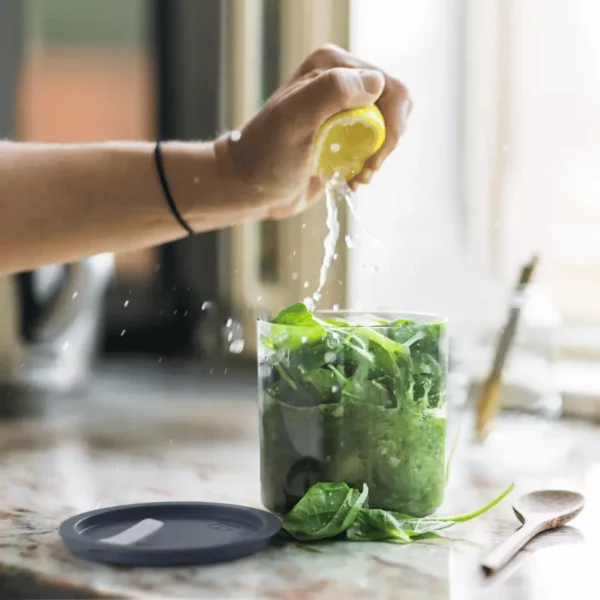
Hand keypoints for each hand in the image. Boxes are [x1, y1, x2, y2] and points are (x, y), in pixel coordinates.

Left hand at [214, 44, 411, 220]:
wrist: (250, 187)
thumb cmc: (267, 155)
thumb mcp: (294, 119)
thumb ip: (333, 91)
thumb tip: (378, 83)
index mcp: (332, 65)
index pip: (388, 87)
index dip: (390, 125)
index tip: (371, 159)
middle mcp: (341, 81)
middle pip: (394, 106)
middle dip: (387, 142)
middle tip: (366, 168)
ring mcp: (343, 109)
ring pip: (388, 128)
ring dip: (378, 157)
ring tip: (357, 176)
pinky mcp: (343, 135)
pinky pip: (375, 145)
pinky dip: (369, 166)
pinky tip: (351, 179)